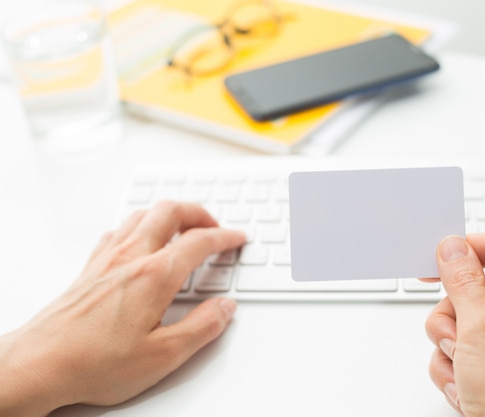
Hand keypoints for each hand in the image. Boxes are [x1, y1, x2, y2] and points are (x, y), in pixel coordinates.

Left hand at [0, 201, 245, 416]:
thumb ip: (202, 328)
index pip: (200, 241)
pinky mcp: (90, 266)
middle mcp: (131, 258)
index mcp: (154, 276)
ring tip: (183, 226)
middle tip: (213, 226)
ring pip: (143, 214)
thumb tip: (224, 308)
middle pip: (170, 211)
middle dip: (199, 212)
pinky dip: (140, 225)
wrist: (39, 365)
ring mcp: (107, 258)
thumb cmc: (93, 362)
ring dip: (169, 213)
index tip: (236, 239)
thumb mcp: (163, 356)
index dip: (225, 237)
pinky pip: (119, 229)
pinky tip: (139, 239)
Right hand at [425, 232, 484, 416]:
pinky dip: (453, 367)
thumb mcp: (480, 326)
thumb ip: (461, 280)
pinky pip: (459, 348)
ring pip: (458, 321)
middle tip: (459, 339)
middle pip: (469, 289)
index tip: (430, 263)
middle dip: (451, 318)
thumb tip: (451, 246)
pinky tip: (466, 386)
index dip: (461, 251)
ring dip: (449, 347)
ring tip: (465, 369)